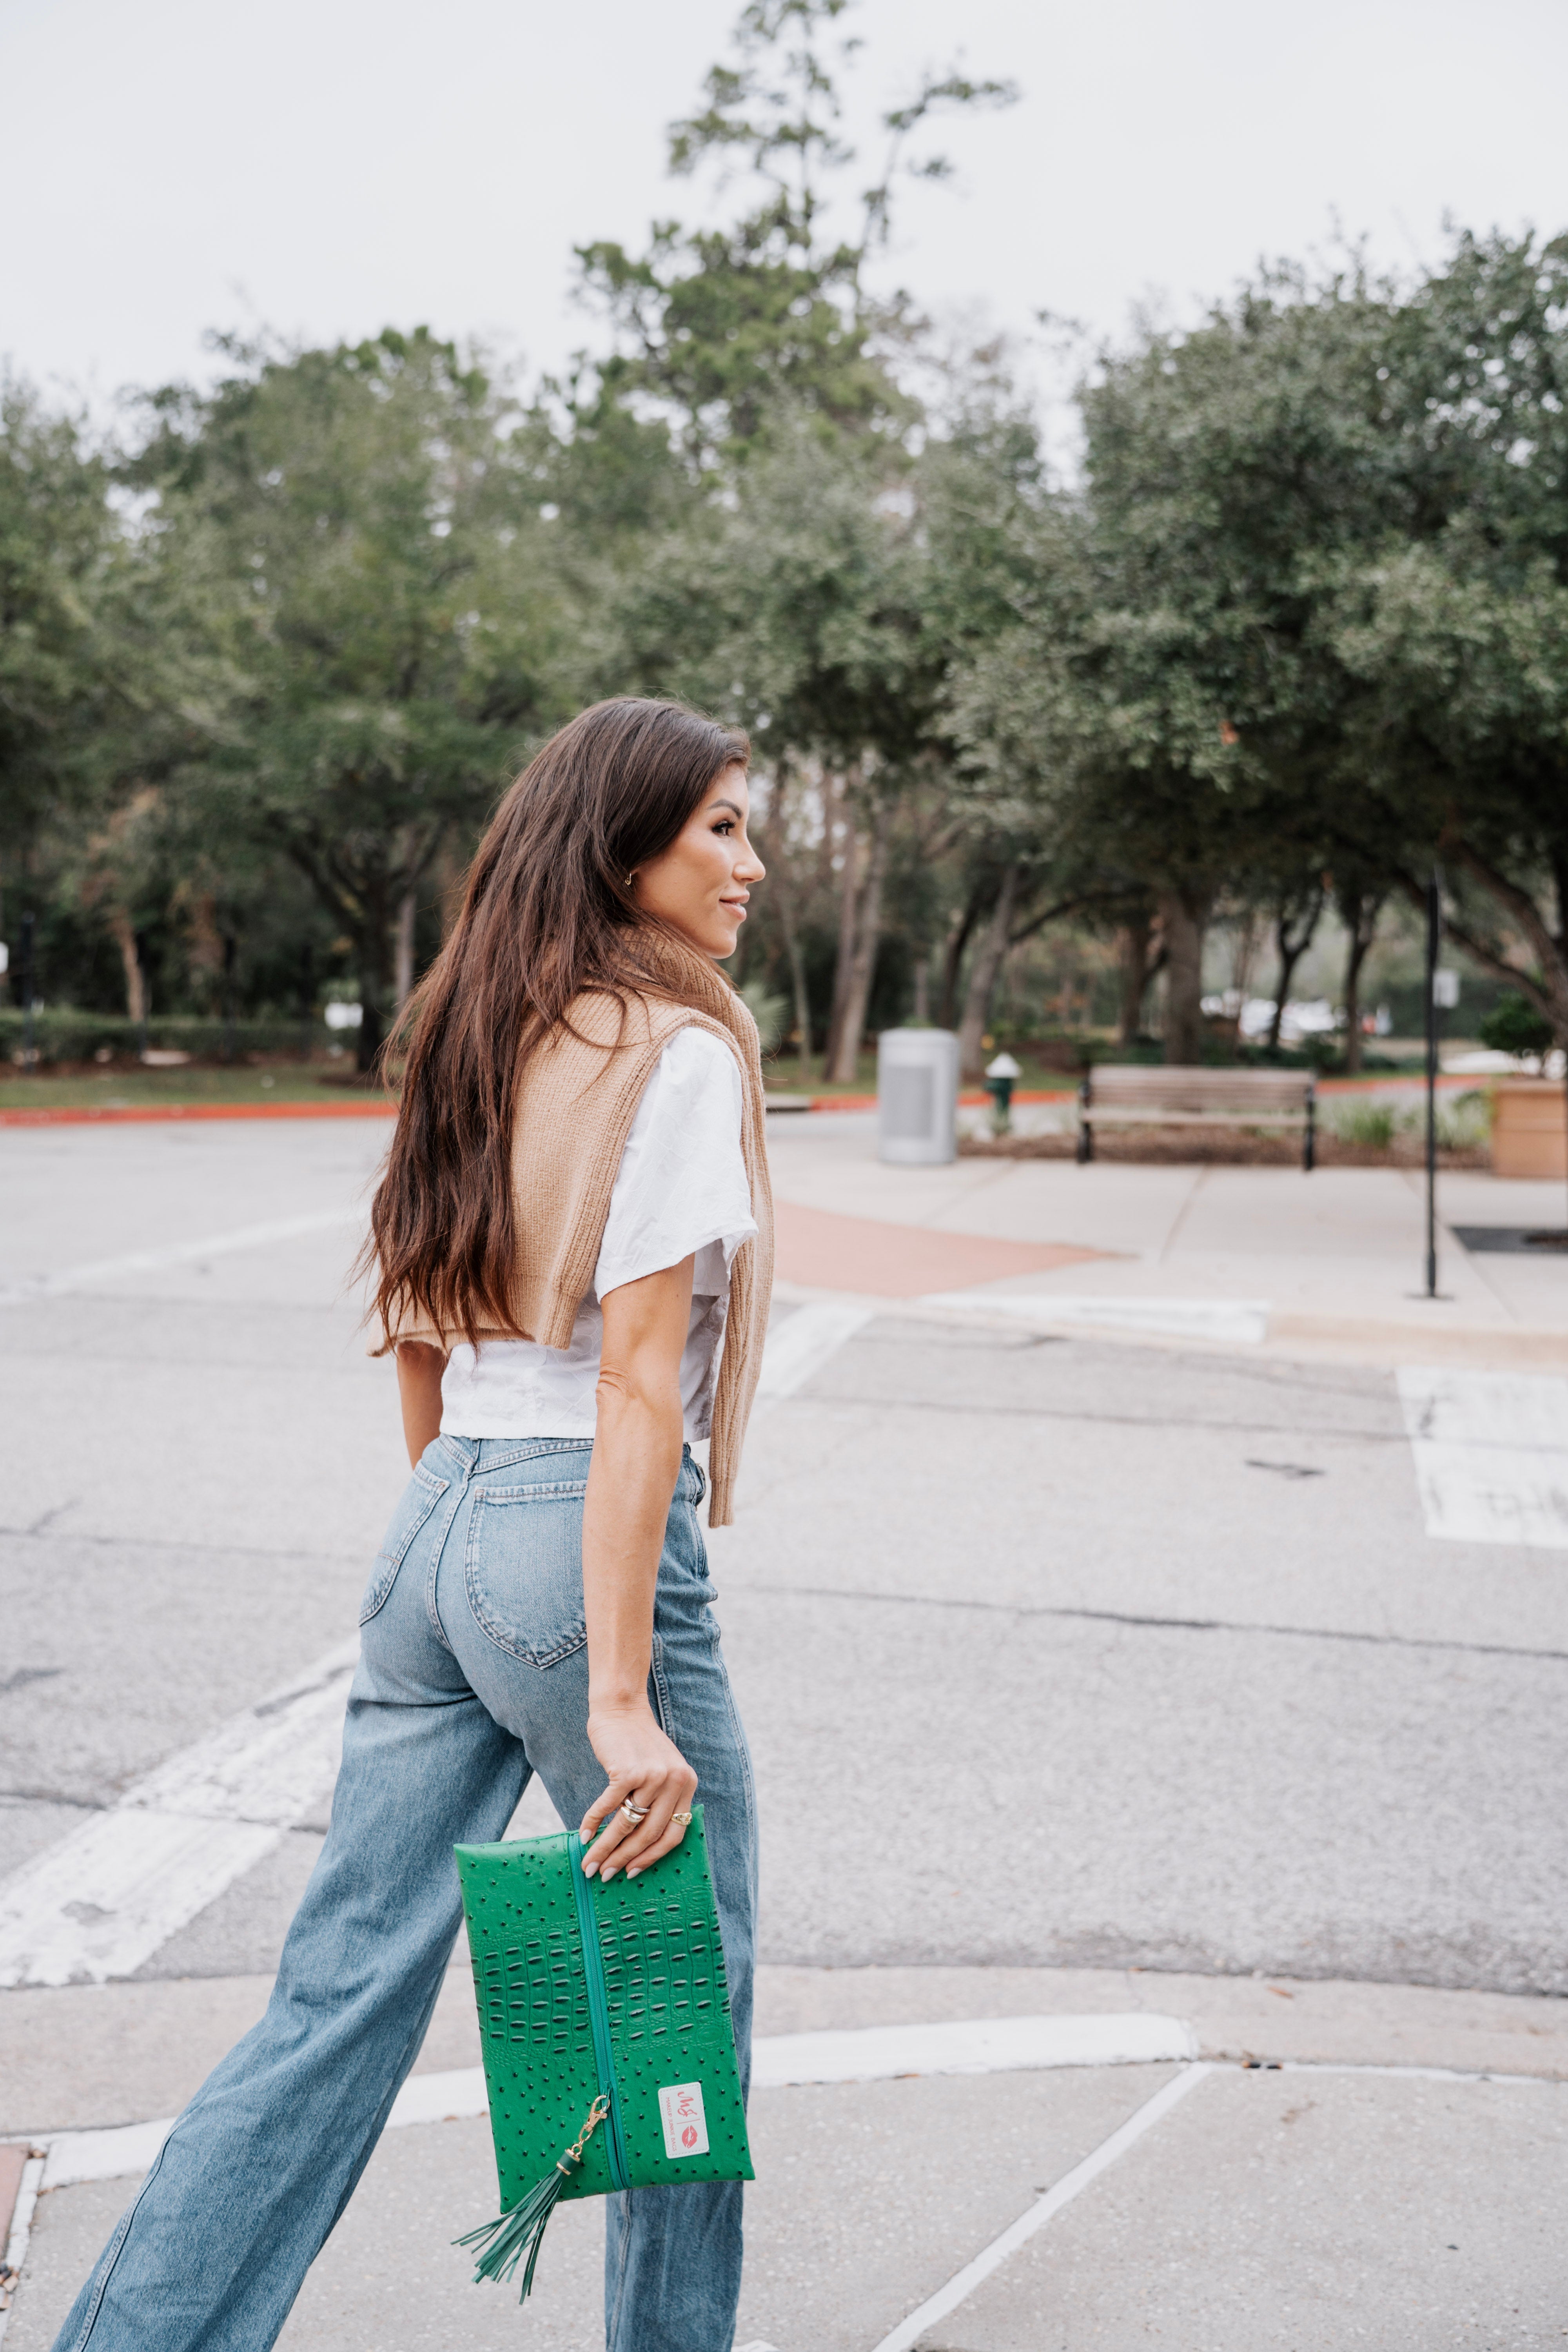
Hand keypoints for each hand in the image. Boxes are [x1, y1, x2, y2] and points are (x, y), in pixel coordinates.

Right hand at [580, 1698, 696, 1882]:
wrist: (622, 1709)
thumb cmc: (637, 1745)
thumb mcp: (661, 1770)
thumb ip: (659, 1801)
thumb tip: (637, 1846)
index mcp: (686, 1784)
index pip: (675, 1833)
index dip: (653, 1857)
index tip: (633, 1872)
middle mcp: (674, 1781)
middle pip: (650, 1834)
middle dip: (625, 1859)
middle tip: (605, 1874)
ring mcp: (652, 1777)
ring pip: (628, 1825)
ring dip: (606, 1848)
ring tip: (590, 1863)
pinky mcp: (628, 1772)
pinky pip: (609, 1808)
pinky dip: (593, 1824)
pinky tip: (583, 1837)